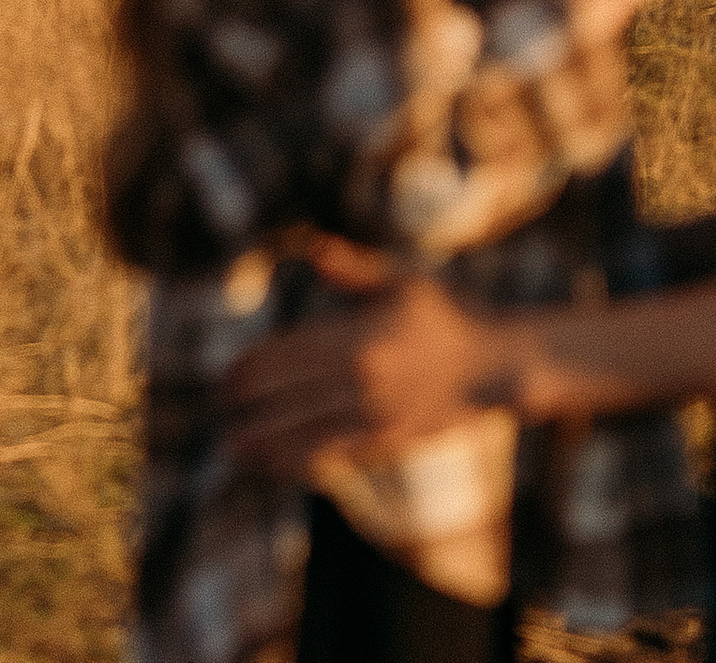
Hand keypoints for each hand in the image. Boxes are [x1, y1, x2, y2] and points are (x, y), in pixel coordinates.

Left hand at [229, 275, 490, 474]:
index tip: (226, 377)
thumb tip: (311, 251)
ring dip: (266, 442)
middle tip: (219, 409)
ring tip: (234, 448)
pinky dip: (301, 461)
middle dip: (250, 405)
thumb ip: (352, 270)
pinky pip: (335, 455)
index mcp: (362, 335)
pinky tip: (277, 464)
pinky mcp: (388, 442)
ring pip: (307, 433)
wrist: (496, 364)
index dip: (253, 368)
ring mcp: (377, 416)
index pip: (291, 354)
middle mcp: (365, 379)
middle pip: (291, 395)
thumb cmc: (447, 314)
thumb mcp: (401, 281)